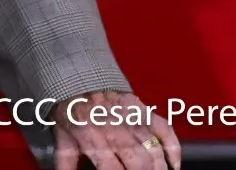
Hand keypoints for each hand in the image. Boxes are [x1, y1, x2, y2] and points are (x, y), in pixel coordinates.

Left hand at [54, 91, 179, 169]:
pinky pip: (164, 130)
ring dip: (159, 167)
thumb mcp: (62, 136)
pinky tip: (173, 164)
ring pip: (154, 150)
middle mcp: (113, 130)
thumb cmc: (68, 108)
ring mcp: (130, 118)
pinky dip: (173, 148)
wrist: (74, 75)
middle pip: (139, 162)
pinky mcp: (142, 109)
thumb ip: (65, 162)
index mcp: (91, 138)